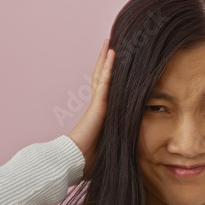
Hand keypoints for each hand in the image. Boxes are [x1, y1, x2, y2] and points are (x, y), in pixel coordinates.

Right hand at [67, 38, 114, 178]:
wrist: (75, 162)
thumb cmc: (89, 161)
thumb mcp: (109, 149)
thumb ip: (116, 143)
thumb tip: (129, 151)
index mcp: (99, 116)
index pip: (104, 92)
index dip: (108, 77)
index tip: (113, 66)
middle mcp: (97, 106)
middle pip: (101, 78)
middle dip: (105, 63)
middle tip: (109, 46)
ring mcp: (97, 104)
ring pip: (102, 75)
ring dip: (106, 58)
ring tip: (110, 42)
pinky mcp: (98, 105)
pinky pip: (105, 81)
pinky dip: (108, 66)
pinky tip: (112, 52)